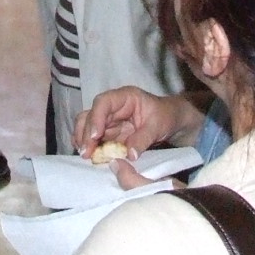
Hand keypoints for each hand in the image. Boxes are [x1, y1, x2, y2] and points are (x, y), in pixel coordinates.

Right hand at [75, 87, 202, 156]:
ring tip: (85, 156)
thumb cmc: (166, 117)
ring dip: (83, 140)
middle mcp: (112, 107)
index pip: (103, 103)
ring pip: (86, 125)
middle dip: (85, 134)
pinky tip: (89, 156)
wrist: (172, 121)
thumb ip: (143, 139)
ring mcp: (108, 120)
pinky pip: (93, 138)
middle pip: (90, 115)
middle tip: (86, 153)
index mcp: (124, 98)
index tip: (95, 136)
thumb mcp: (158, 127)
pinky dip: (89, 146)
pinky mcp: (108, 133)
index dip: (96, 118)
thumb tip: (129, 155)